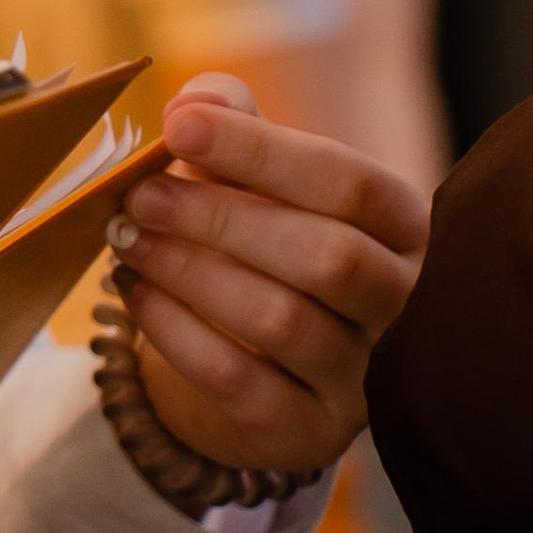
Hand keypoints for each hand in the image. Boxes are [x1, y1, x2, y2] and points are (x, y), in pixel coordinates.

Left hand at [109, 75, 427, 478]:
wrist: (250, 354)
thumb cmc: (259, 238)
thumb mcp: (252, 172)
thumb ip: (231, 122)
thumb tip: (195, 102)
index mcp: (403, 226)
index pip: (350, 183)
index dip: (260, 151)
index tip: (177, 126)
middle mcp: (402, 304)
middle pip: (326, 258)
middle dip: (219, 219)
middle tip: (139, 197)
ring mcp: (363, 376)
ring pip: (283, 322)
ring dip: (191, 273)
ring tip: (128, 240)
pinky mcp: (310, 430)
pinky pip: (239, 381)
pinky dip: (176, 331)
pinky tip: (134, 291)